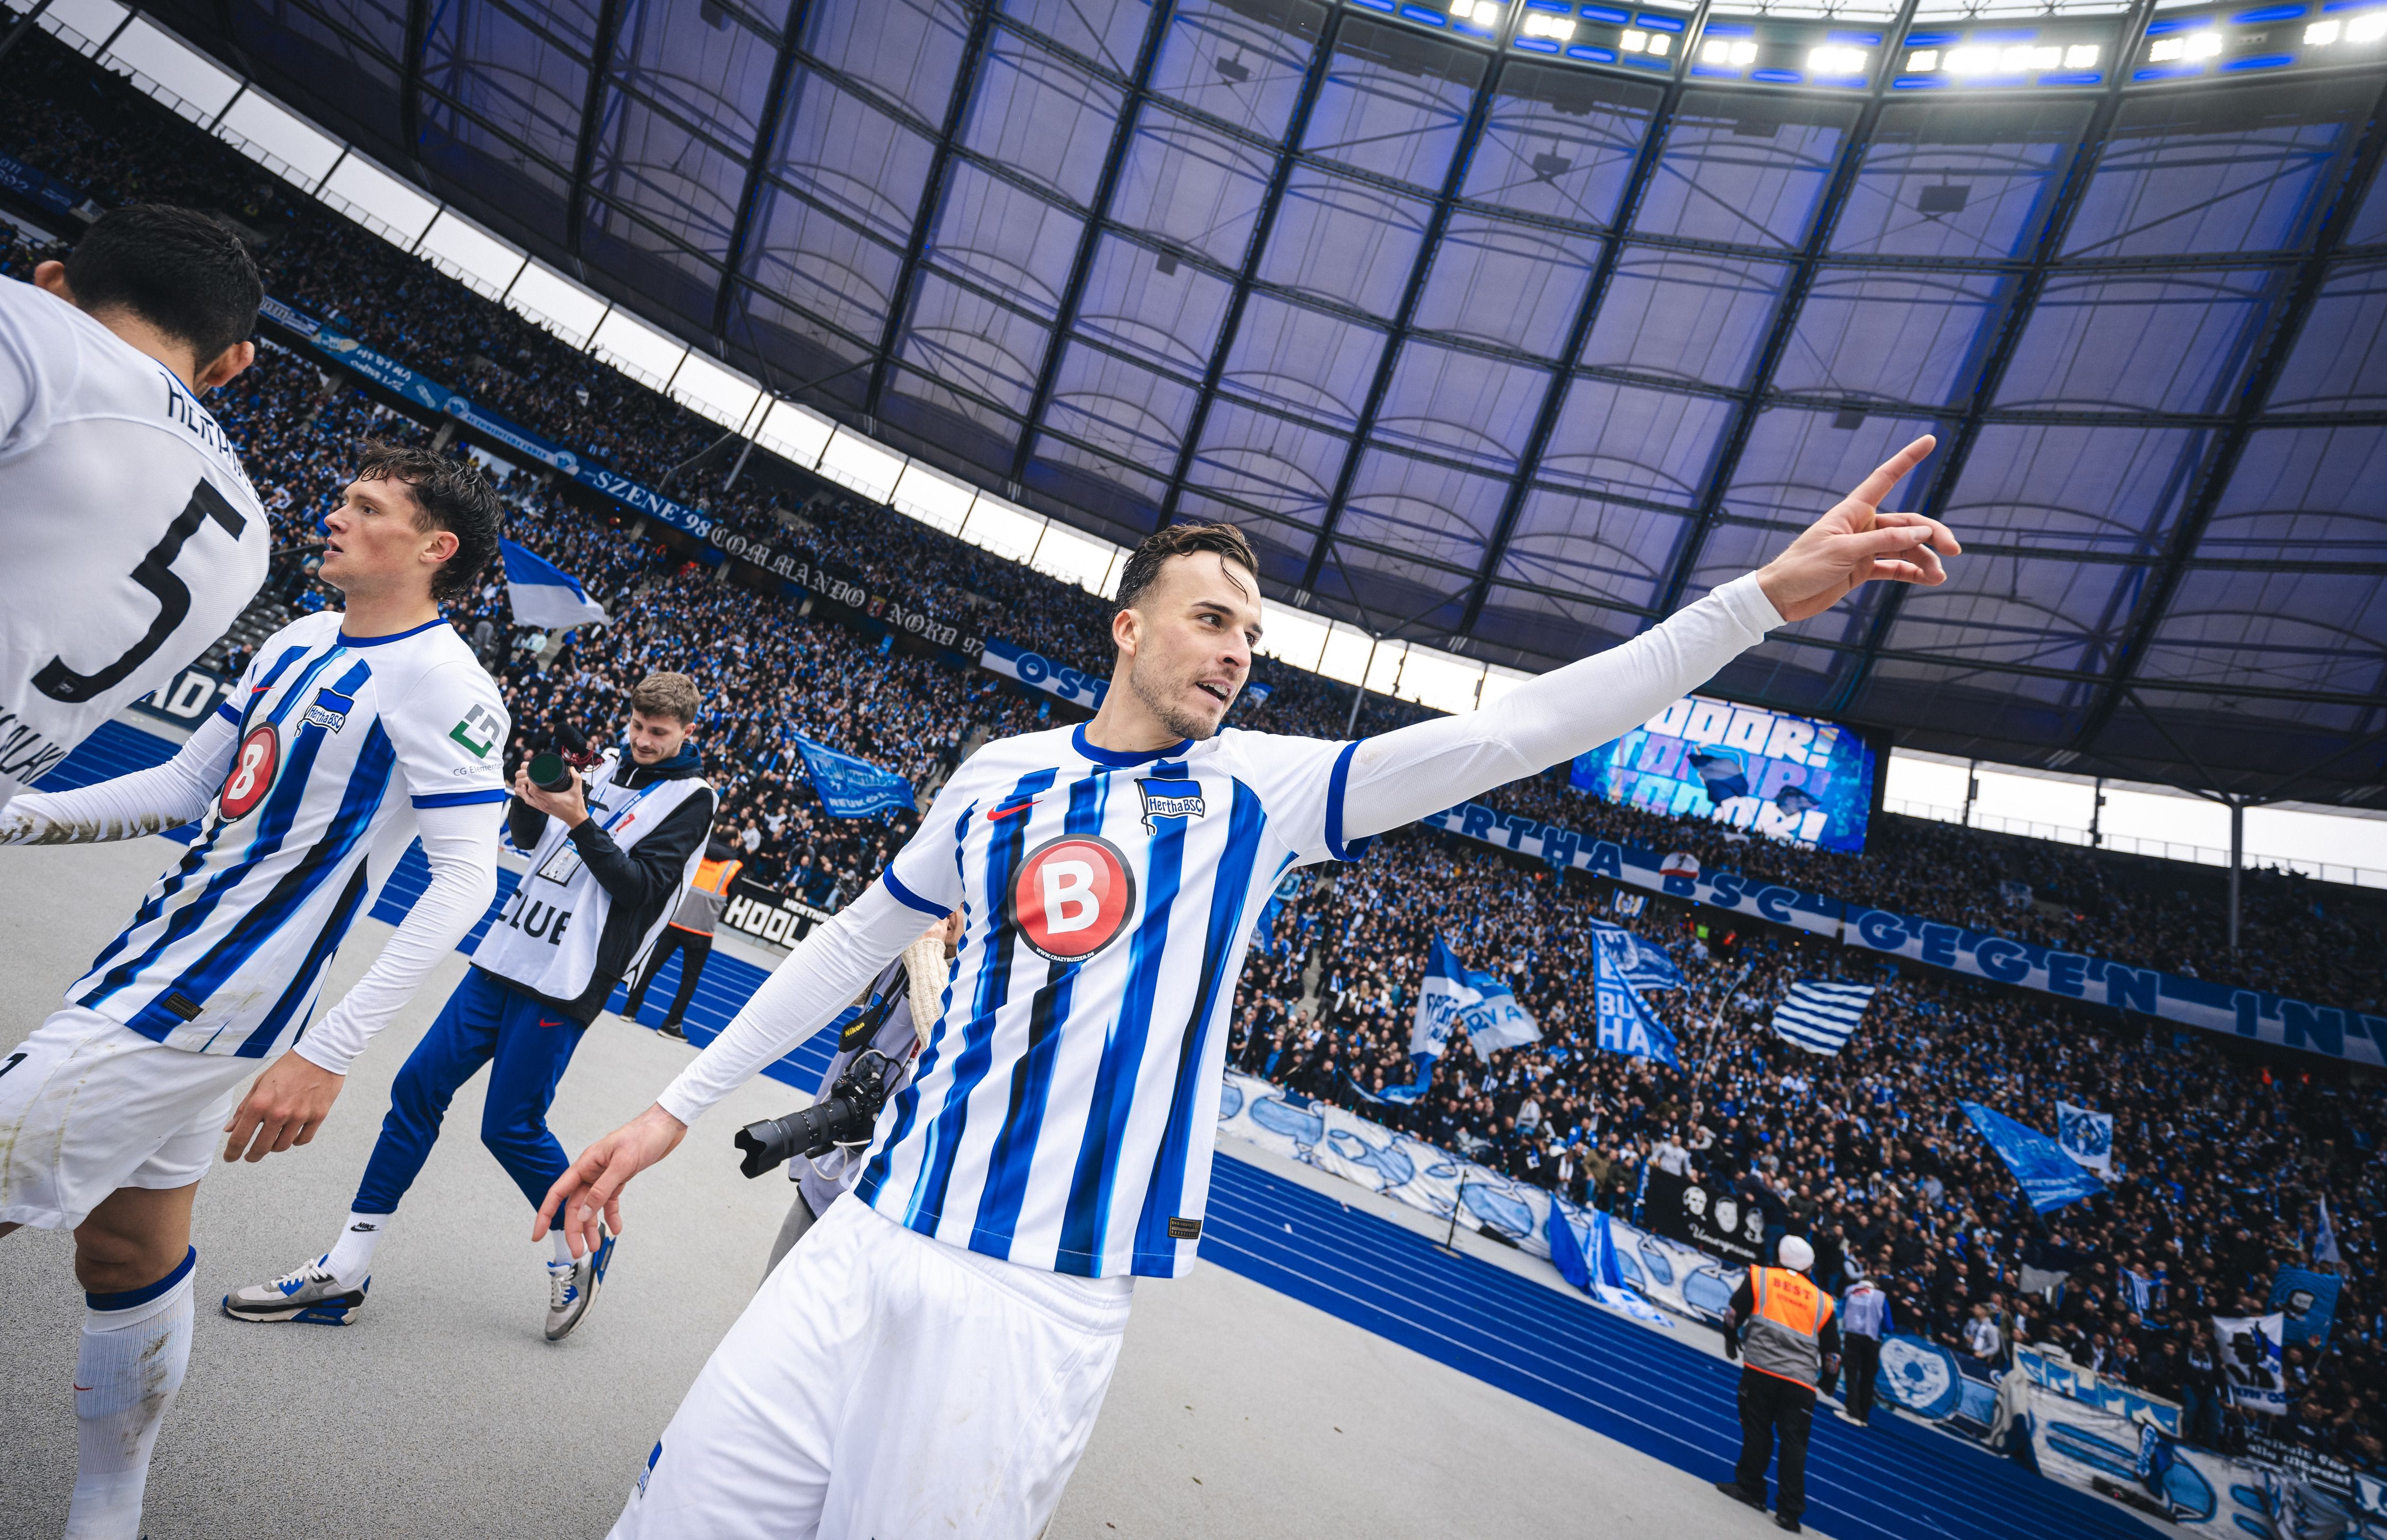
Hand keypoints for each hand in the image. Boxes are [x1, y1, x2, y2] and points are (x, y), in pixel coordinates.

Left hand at [223, 1051, 344, 1161]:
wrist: (321, 1055)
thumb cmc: (289, 1067)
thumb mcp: (261, 1083)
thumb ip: (245, 1108)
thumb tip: (230, 1129)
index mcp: (260, 1103)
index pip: (240, 1137)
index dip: (232, 1152)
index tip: (230, 1157)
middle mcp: (279, 1112)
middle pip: (261, 1148)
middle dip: (252, 1155)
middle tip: (250, 1156)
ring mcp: (300, 1116)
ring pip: (282, 1146)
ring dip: (274, 1147)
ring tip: (273, 1140)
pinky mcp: (318, 1116)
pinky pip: (303, 1140)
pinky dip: (295, 1140)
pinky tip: (291, 1134)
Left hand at [513, 763, 589, 828]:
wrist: (575, 818)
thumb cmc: (576, 806)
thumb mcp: (578, 790)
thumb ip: (576, 778)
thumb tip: (571, 768)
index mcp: (552, 799)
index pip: (535, 790)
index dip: (531, 781)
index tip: (534, 774)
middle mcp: (545, 803)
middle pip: (530, 792)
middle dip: (529, 782)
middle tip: (532, 775)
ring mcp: (542, 807)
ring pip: (527, 797)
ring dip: (525, 789)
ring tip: (527, 781)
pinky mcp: (542, 809)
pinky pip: (529, 802)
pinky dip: (525, 796)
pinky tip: (526, 790)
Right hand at [536, 1103, 686, 1257]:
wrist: (665, 1127)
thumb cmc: (644, 1135)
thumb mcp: (623, 1163)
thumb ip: (602, 1189)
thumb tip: (583, 1213)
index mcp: (585, 1164)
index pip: (558, 1192)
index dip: (545, 1214)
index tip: (537, 1234)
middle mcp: (591, 1171)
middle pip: (575, 1206)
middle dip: (574, 1229)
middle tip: (578, 1251)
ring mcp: (604, 1176)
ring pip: (591, 1207)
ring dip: (592, 1227)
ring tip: (595, 1246)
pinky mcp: (618, 1179)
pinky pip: (609, 1202)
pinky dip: (612, 1216)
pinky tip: (616, 1229)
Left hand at [1754, 436, 1958, 623]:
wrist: (1780, 598)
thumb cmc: (1803, 567)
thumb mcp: (1843, 552)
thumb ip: (1883, 542)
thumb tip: (1922, 533)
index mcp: (1853, 511)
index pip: (1885, 478)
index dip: (1907, 459)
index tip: (1929, 440)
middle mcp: (1862, 525)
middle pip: (1906, 524)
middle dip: (1932, 534)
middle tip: (1954, 550)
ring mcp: (1864, 548)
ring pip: (1905, 547)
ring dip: (1924, 559)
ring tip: (1938, 576)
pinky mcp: (1862, 569)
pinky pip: (1894, 567)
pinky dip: (1912, 572)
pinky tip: (1928, 579)